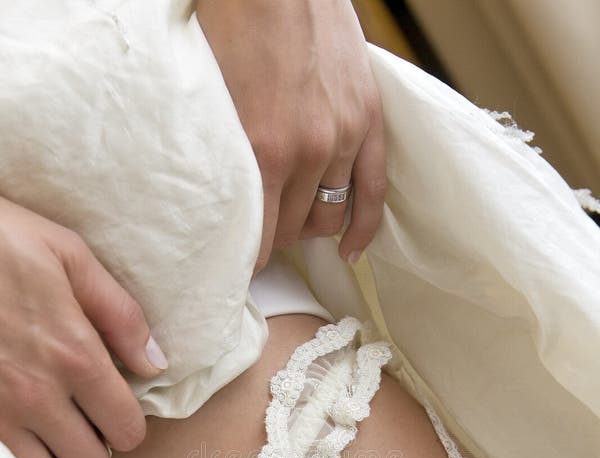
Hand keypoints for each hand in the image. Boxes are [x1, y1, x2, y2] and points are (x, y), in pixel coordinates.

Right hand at [0, 199, 167, 457]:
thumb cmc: (0, 242)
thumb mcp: (68, 256)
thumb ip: (119, 315)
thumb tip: (154, 363)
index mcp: (75, 354)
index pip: (127, 428)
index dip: (129, 422)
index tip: (117, 406)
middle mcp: (38, 395)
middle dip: (99, 446)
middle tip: (88, 420)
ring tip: (61, 434)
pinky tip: (29, 434)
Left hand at [195, 0, 385, 270]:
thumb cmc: (229, 24)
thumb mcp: (206, 98)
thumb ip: (216, 156)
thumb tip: (210, 202)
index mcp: (262, 151)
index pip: (257, 241)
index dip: (243, 261)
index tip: (232, 271)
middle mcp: (307, 152)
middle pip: (291, 232)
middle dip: (270, 241)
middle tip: (254, 242)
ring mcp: (343, 138)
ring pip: (327, 218)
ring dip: (306, 229)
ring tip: (289, 228)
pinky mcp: (367, 120)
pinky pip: (373, 194)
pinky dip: (363, 229)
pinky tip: (351, 253)